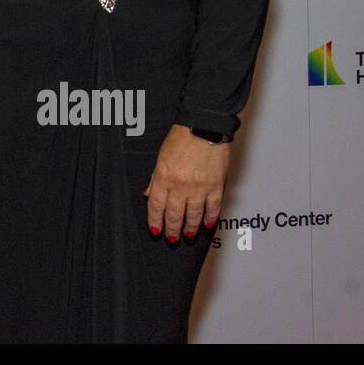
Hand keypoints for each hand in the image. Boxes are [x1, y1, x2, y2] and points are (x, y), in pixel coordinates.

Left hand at [143, 125, 229, 242]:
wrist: (203, 126)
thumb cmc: (182, 137)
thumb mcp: (161, 156)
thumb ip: (154, 177)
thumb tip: (148, 193)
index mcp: (164, 177)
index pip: (156, 205)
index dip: (155, 220)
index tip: (156, 229)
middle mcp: (180, 185)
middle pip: (174, 214)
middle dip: (172, 229)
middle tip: (172, 238)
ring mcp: (199, 187)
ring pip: (194, 215)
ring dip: (190, 228)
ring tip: (188, 235)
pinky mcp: (215, 186)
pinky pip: (213, 208)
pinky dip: (210, 219)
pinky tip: (208, 226)